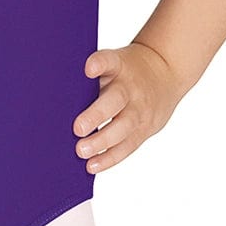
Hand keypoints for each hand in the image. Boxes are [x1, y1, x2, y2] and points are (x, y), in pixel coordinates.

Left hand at [71, 42, 186, 173]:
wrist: (166, 71)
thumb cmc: (127, 69)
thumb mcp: (114, 62)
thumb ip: (92, 75)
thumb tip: (59, 96)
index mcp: (120, 65)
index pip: (109, 60)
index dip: (99, 63)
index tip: (88, 69)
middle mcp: (131, 88)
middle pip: (116, 100)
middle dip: (96, 116)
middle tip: (77, 129)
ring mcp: (140, 110)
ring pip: (123, 128)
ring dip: (102, 142)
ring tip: (82, 151)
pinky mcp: (145, 129)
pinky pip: (128, 146)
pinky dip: (109, 158)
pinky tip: (93, 165)